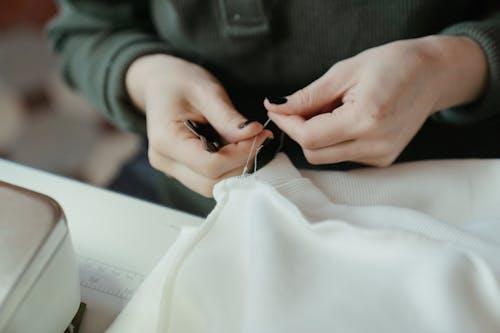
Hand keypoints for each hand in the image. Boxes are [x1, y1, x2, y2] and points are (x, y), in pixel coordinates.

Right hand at [126, 54, 271, 196]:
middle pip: (211, 182)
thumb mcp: (207, 91)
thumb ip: (228, 117)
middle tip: (258, 138)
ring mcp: (170, 169)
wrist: (160, 83)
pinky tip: (235, 147)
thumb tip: (254, 134)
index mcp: (166, 140)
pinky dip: (228, 167)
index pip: (210, 165)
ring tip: (247, 141)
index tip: (260, 135)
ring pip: (212, 185)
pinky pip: (208, 179)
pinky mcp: (180, 171)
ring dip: (236, 168)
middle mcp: (164, 161)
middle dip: (241, 163)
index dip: (240, 154)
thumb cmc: (181, 81)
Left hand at [265, 36, 486, 166]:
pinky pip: (342, 156)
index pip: (310, 138)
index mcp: (367, 120)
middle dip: (299, 131)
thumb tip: (275, 107)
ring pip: (325, 157)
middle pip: (314, 153)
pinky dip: (333, 140)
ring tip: (331, 108)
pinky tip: (345, 119)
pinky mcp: (382, 161)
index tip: (276, 109)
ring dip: (316, 136)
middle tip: (301, 106)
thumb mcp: (344, 72)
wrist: (432, 75)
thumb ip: (308, 96)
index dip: (287, 124)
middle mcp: (376, 146)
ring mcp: (381, 157)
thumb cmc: (391, 65)